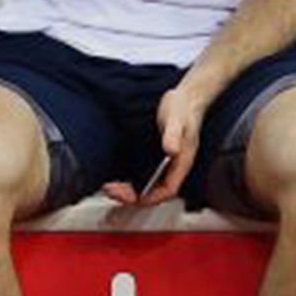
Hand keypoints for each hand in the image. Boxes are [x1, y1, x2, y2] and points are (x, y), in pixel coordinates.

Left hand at [102, 79, 210, 206]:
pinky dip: (130, 178)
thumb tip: (171, 150)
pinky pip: (142, 173)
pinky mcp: (153, 155)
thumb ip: (174, 134)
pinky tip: (116, 175)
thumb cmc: (184, 108)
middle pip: (154, 192)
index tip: (134, 198)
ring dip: (129, 189)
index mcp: (182, 162)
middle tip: (113, 191)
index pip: (168, 189)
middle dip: (133, 196)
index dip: (152, 198)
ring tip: (110, 187)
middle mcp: (172, 166)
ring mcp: (163, 162)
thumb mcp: (178, 119)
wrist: (184, 97)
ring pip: (147, 184)